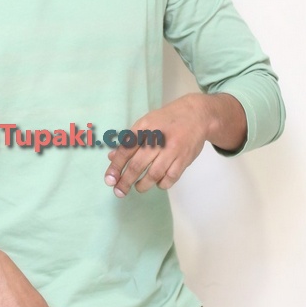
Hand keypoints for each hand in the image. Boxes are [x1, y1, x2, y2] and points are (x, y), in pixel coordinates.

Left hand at [104, 93, 245, 195]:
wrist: (196, 115)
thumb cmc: (166, 120)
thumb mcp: (145, 124)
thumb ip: (129, 141)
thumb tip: (112, 158)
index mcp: (144, 128)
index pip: (125, 150)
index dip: (115, 167)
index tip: (109, 180)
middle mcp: (157, 138)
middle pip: (137, 165)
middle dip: (125, 181)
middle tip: (119, 191)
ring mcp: (172, 149)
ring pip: (154, 174)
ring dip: (142, 185)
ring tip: (138, 187)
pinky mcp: (184, 158)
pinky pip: (171, 177)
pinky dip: (162, 184)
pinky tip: (157, 183)